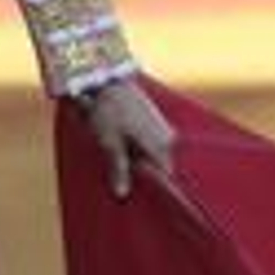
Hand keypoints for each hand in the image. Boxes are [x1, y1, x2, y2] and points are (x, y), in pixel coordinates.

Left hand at [81, 78, 175, 198]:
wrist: (107, 80)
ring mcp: (163, 127)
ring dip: (137, 156)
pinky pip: (150, 141)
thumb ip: (119, 169)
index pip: (164, 175)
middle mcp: (167, 137)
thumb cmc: (109, 112)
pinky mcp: (155, 120)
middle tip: (118, 168)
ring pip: (153, 153)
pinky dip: (137, 145)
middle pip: (158, 165)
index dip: (149, 183)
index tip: (135, 189)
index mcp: (160, 145)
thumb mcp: (110, 143)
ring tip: (117, 149)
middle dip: (140, 169)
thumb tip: (122, 194)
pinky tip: (121, 140)